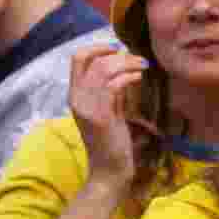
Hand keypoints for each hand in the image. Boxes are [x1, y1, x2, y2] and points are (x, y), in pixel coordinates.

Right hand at [70, 44, 151, 189]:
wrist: (109, 170)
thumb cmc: (112, 141)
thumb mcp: (109, 110)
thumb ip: (111, 90)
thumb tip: (124, 67)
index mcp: (75, 95)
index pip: (77, 59)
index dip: (97, 48)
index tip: (117, 49)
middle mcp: (76, 98)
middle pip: (92, 60)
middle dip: (118, 55)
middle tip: (138, 59)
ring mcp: (87, 107)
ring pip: (104, 69)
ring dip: (128, 63)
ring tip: (143, 66)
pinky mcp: (100, 116)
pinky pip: (114, 85)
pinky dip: (129, 77)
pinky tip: (139, 78)